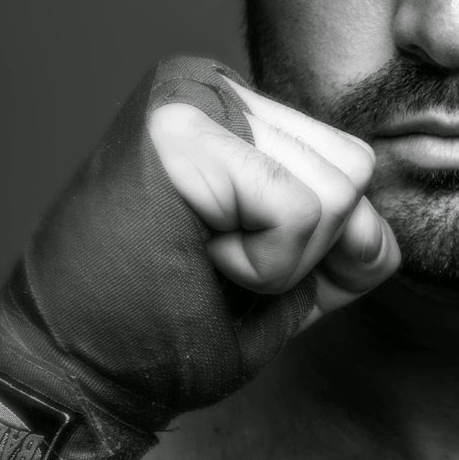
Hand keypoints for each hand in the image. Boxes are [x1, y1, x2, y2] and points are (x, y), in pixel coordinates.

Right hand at [0, 57, 398, 459]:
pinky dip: (266, 264)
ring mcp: (194, 97)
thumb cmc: (168, 327)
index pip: (349, 164)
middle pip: (353, 169)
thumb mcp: (288, 281)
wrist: (77, 375)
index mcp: (233, 108)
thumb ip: (349, 244)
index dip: (315, 245)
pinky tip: (197, 257)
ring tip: (201, 258)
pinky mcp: (183, 131)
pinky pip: (302, 212)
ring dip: (282, 261)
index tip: (225, 261)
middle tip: (211, 263)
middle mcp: (212, 84)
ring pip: (337, 190)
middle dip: (304, 250)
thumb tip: (381, 229)